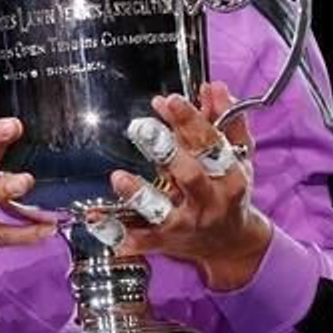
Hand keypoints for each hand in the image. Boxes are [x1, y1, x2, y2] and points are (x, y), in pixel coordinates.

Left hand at [110, 83, 271, 290]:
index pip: (211, 146)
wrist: (230, 244)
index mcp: (230, 177)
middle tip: (142, 128)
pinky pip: (138, 239)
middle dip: (168, 151)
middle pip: (190, 175)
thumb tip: (213, 88)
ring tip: (118, 176)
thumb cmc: (229, 192)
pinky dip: (116, 232)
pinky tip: (95, 218)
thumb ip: (225, 120)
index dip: (191, 122)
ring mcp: (185, 223)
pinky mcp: (164, 241)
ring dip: (139, 193)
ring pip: (161, 210)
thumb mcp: (237, 156)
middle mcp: (209, 202)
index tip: (171, 101)